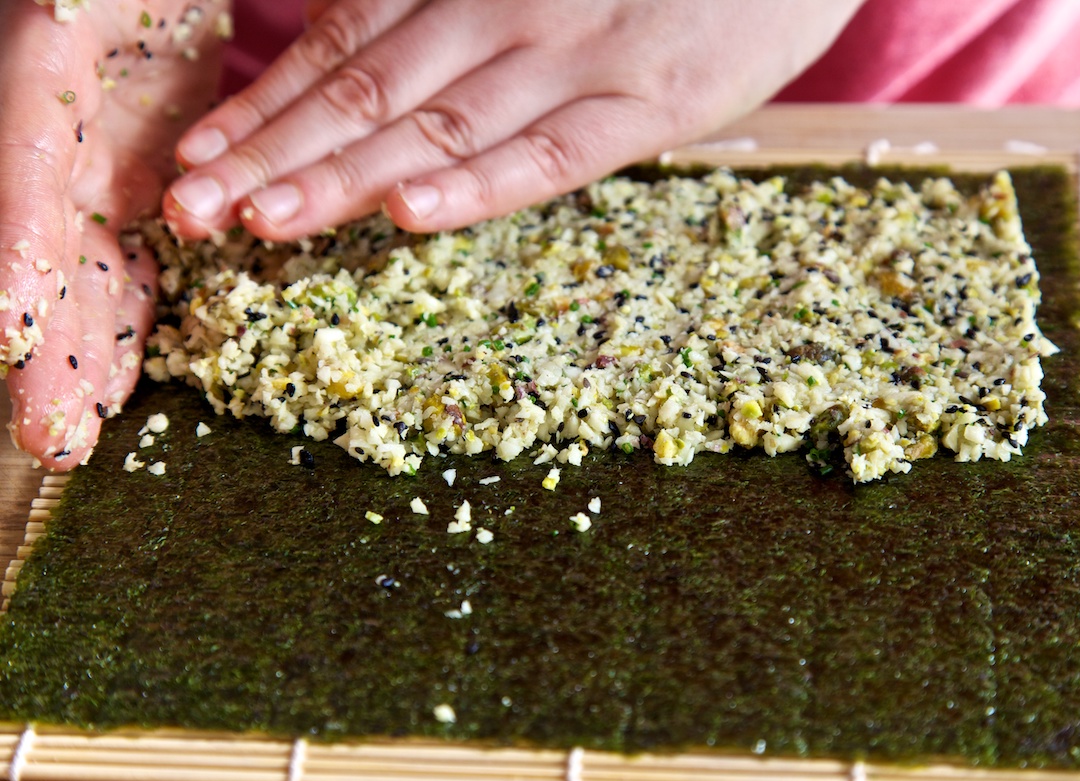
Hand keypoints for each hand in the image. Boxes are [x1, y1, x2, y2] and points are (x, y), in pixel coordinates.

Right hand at [0, 0, 226, 468]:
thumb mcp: (74, 10)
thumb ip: (52, 69)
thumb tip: (46, 147)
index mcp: (32, 83)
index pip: (19, 179)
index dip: (14, 252)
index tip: (11, 329)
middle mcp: (49, 136)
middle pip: (41, 251)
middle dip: (45, 347)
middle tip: (53, 437)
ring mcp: (89, 165)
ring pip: (80, 271)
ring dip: (80, 353)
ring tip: (75, 434)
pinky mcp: (135, 181)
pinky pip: (129, 257)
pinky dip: (124, 316)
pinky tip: (117, 377)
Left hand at [164, 0, 862, 239]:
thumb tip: (363, 36)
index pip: (345, 48)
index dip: (265, 107)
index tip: (200, 160)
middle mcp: (511, 10)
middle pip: (370, 96)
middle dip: (273, 157)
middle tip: (191, 215)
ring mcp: (581, 57)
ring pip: (440, 128)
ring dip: (344, 179)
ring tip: (261, 226)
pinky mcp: (654, 102)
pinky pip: (554, 154)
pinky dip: (480, 185)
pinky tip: (412, 216)